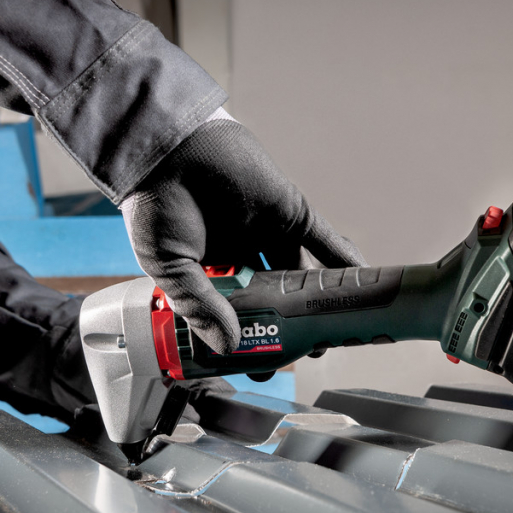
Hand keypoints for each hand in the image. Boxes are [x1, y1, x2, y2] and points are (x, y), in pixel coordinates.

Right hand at [122, 118, 365, 352]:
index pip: (238, 315)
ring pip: (301, 274)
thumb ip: (199, 306)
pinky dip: (342, 261)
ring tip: (336, 330)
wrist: (167, 149)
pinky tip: (358, 285)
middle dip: (292, 326)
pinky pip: (323, 240)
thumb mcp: (169, 268)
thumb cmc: (153, 205)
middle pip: (276, 299)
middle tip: (306, 351)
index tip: (262, 364)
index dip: (252, 339)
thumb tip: (228, 345)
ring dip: (319, 301)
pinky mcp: (290, 211)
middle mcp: (244, 257)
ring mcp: (268, 233)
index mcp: (211, 273)